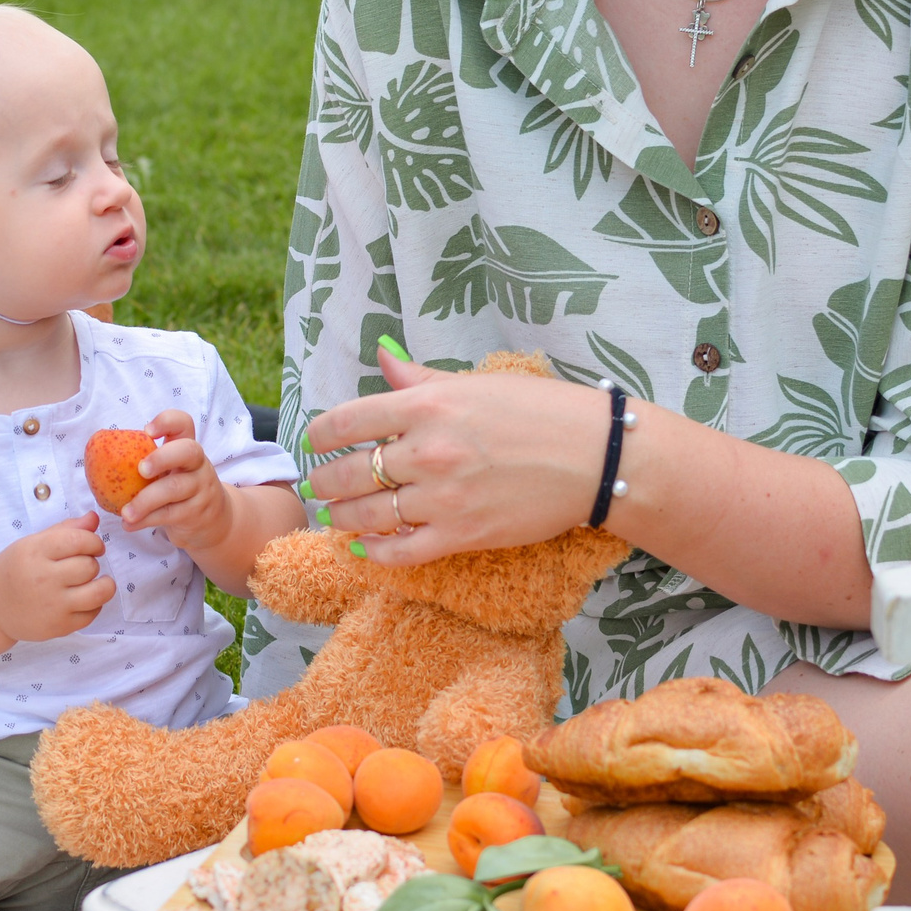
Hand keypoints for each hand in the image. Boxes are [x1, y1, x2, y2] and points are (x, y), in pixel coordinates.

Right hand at [0, 513, 114, 640]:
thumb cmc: (15, 570)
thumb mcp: (32, 543)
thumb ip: (65, 530)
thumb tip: (93, 518)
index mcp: (35, 552)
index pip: (78, 540)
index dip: (93, 541)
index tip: (92, 546)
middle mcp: (43, 579)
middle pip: (89, 566)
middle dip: (92, 562)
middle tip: (83, 564)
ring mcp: (52, 606)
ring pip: (98, 592)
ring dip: (103, 584)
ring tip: (96, 582)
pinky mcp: (59, 626)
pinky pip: (93, 614)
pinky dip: (94, 605)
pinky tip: (83, 599)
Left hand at [119, 409, 234, 552]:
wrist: (213, 522)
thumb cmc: (178, 489)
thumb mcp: (170, 471)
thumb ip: (145, 461)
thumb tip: (96, 455)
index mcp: (186, 447)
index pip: (184, 423)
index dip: (167, 421)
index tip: (147, 431)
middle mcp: (198, 464)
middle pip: (189, 451)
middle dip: (163, 457)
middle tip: (141, 469)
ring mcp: (201, 488)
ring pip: (175, 488)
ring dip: (145, 501)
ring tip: (125, 513)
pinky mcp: (197, 513)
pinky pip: (170, 515)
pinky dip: (147, 520)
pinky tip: (129, 524)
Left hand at [301, 346, 611, 564]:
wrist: (595, 456)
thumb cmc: (540, 410)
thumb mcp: (473, 382)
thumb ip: (419, 378)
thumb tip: (382, 357)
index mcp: (427, 405)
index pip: (347, 421)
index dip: (321, 435)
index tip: (315, 442)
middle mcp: (427, 450)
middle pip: (349, 472)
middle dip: (325, 482)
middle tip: (317, 486)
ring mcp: (442, 496)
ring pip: (368, 514)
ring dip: (343, 517)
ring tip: (334, 516)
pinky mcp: (462, 534)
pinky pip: (401, 551)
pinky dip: (375, 553)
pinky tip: (364, 548)